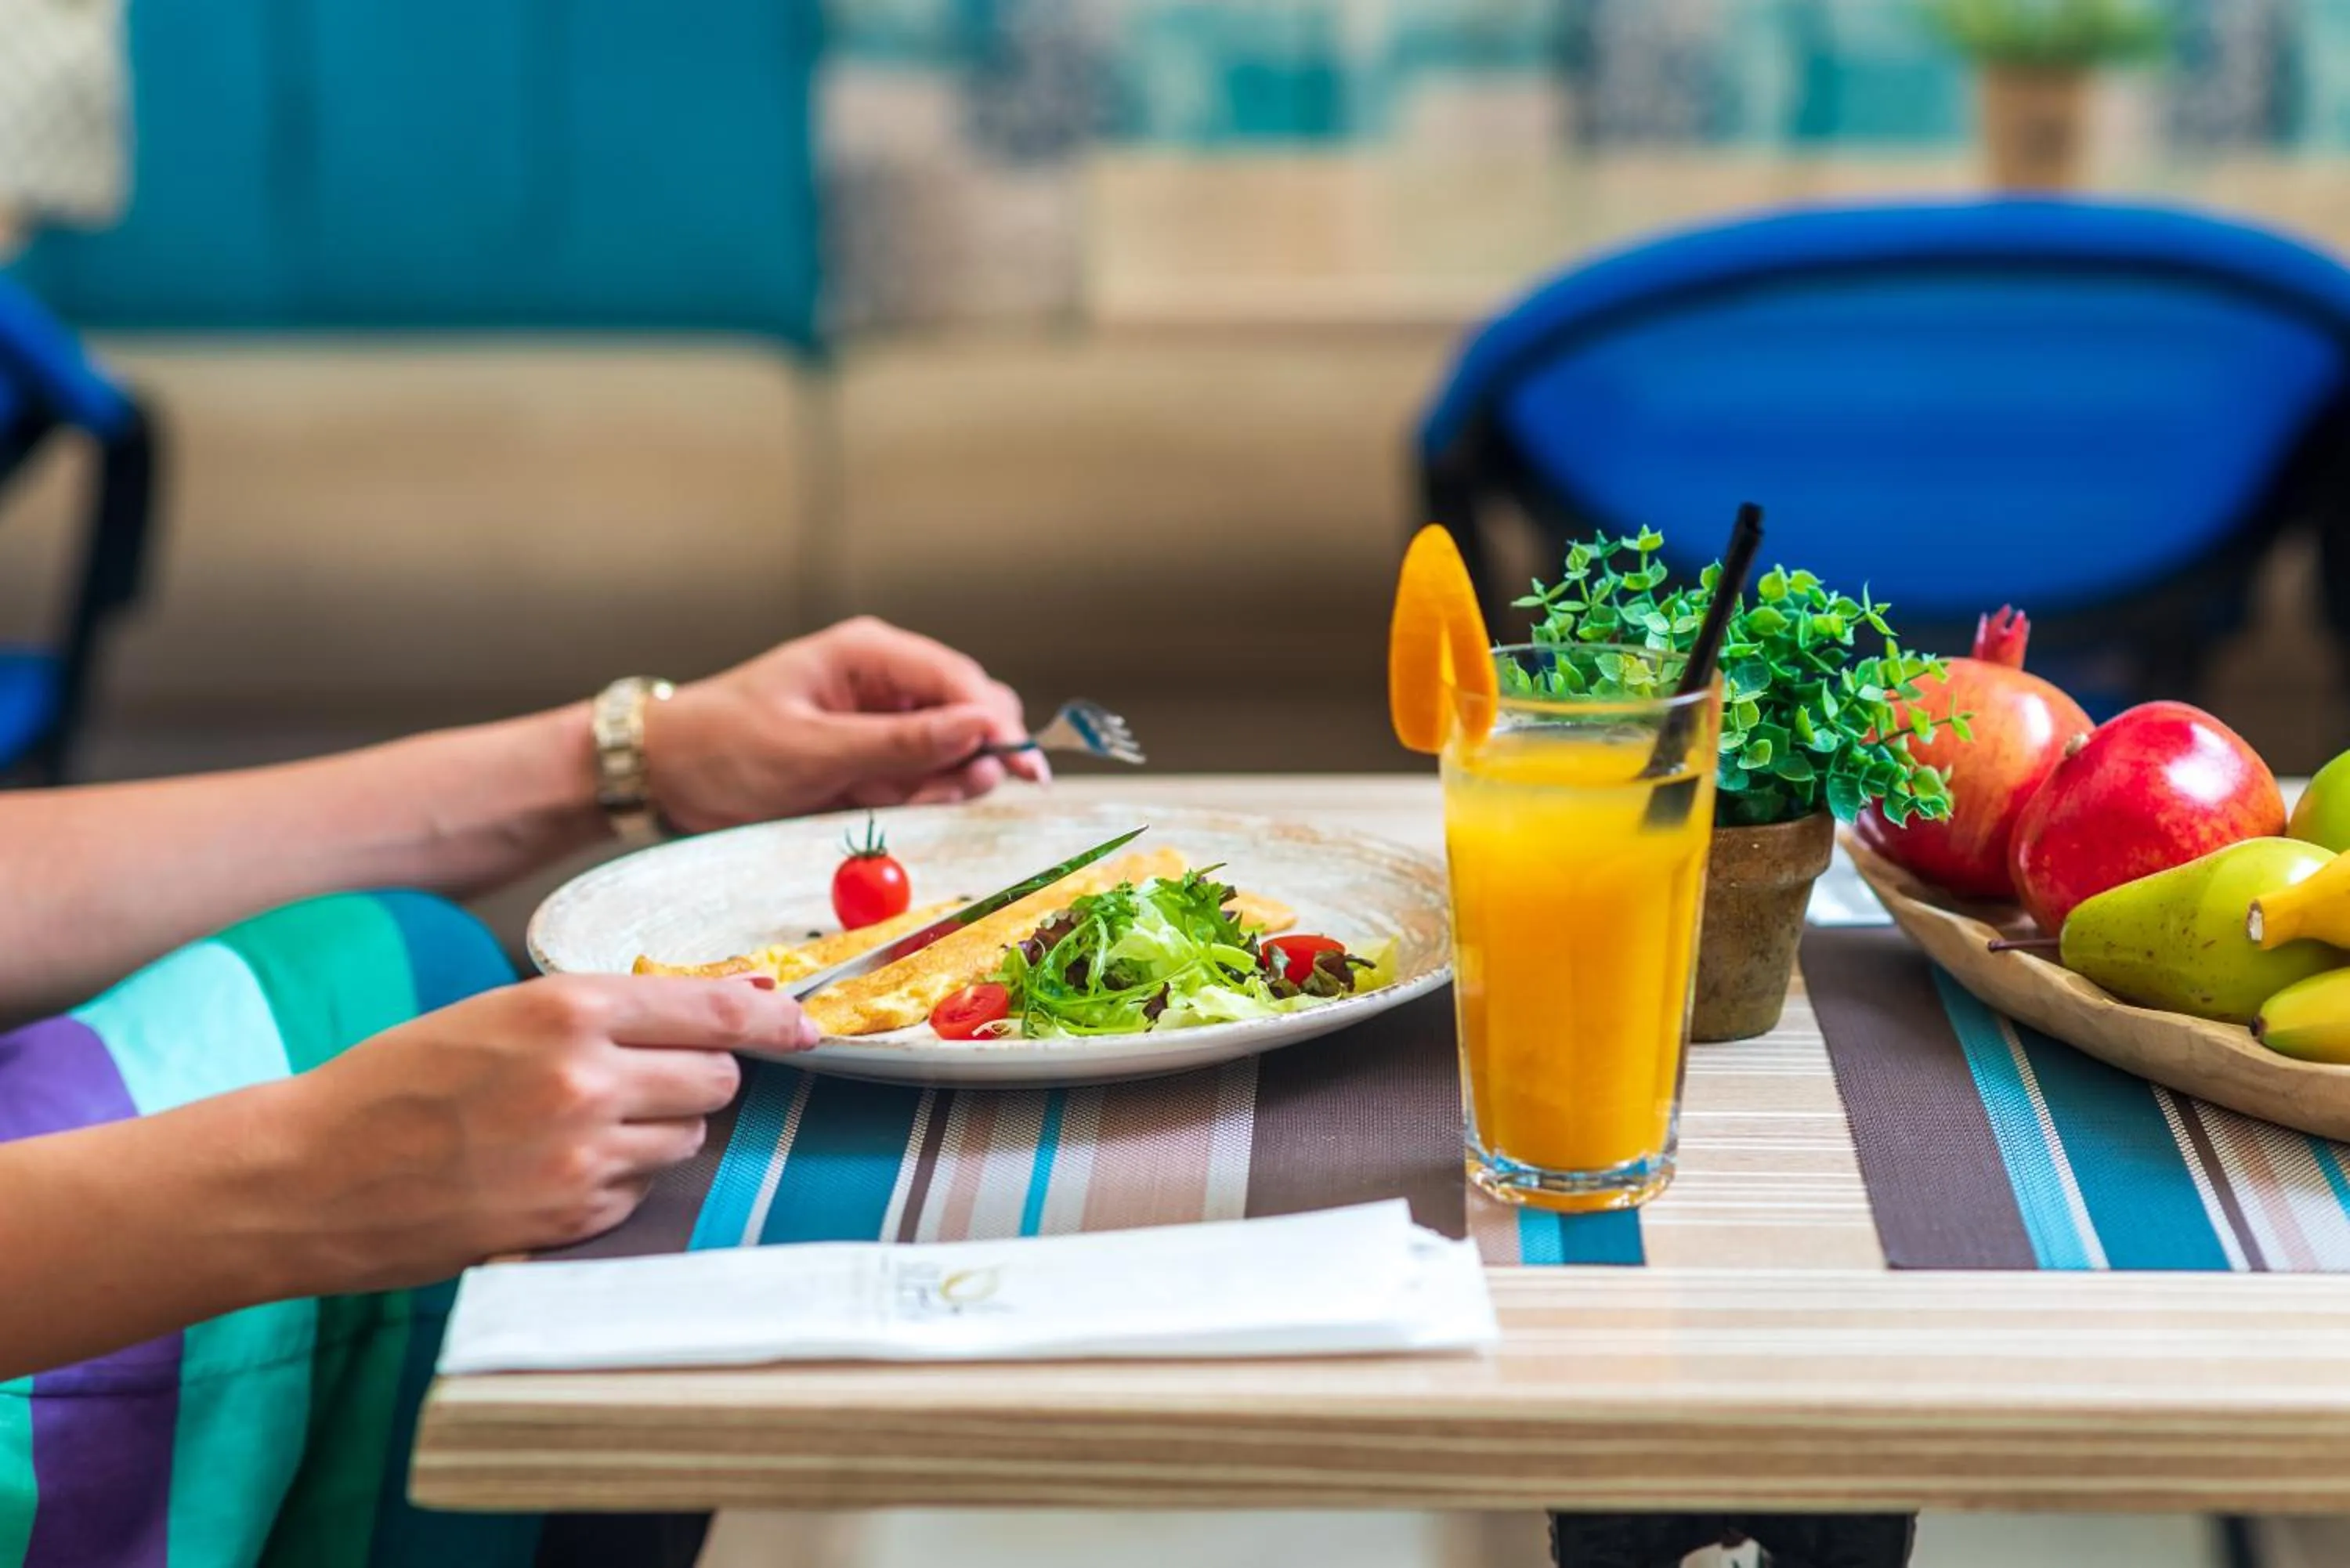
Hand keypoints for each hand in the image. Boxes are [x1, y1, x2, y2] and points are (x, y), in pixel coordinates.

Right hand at [277, 974, 813, 1292]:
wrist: (307, 1173)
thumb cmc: (396, 1082)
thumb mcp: (500, 1013)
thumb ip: (611, 1009)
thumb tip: (734, 998)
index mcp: (567, 1010)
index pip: (715, 1010)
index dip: (770, 1020)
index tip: (801, 1027)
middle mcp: (585, 1080)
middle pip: (717, 1079)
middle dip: (697, 1078)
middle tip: (642, 1080)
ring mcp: (581, 1158)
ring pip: (685, 1139)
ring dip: (654, 1132)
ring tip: (571, 1128)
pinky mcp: (570, 1220)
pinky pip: (638, 1193)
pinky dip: (613, 1182)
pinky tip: (546, 1172)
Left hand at [646, 617, 1047, 832]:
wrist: (663, 774)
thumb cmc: (723, 749)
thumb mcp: (811, 752)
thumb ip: (899, 744)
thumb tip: (982, 730)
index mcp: (869, 653)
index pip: (960, 681)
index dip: (997, 723)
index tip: (1022, 770)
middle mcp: (883, 678)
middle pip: (967, 709)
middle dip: (974, 755)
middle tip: (953, 797)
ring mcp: (878, 717)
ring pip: (950, 747)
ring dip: (944, 781)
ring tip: (900, 802)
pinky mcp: (869, 753)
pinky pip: (918, 774)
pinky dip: (917, 796)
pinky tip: (887, 805)